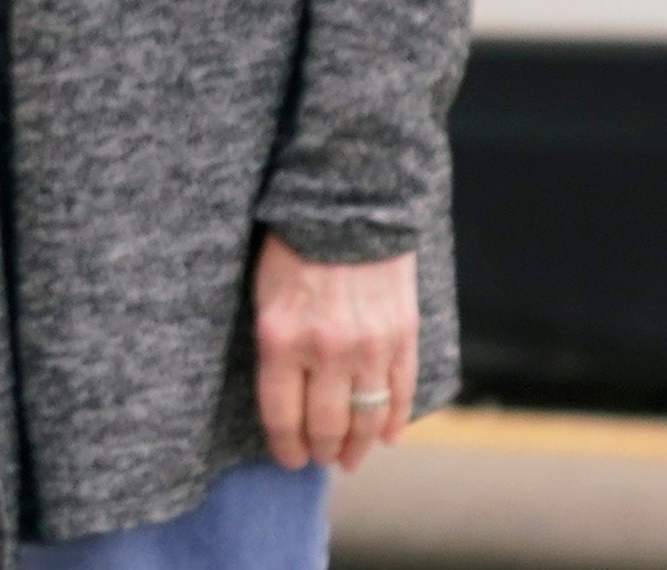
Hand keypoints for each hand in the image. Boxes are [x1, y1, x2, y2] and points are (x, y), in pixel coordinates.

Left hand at [256, 238, 419, 468]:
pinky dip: (395, 422)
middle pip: (325, 425)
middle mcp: (325, 350)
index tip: (288, 460)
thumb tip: (284, 396)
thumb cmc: (292, 246)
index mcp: (280, 338)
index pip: (280, 414)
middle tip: (319, 460)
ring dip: (358, 446)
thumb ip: (274, 345)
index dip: (285, 446)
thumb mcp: (263, 293)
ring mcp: (369, 348)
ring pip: (366, 419)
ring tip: (350, 459)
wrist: (348, 206)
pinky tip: (388, 437)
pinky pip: (400, 395)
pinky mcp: (402, 338)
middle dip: (320, 450)